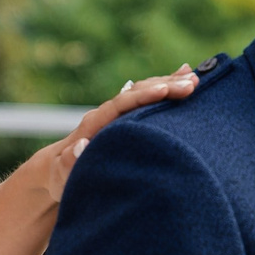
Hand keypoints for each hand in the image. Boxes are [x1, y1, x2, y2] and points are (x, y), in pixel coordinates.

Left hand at [25, 65, 199, 203]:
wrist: (58, 170)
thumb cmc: (61, 177)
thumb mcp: (61, 176)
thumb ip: (68, 163)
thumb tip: (80, 146)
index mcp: (93, 125)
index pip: (120, 104)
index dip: (142, 96)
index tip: (164, 90)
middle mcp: (106, 114)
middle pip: (136, 93)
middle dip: (164, 86)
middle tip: (192, 84)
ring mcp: (118, 115)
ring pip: (145, 92)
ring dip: (169, 84)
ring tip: (196, 80)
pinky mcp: (127, 120)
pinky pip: (149, 100)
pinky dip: (167, 88)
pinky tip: (187, 77)